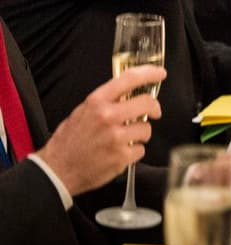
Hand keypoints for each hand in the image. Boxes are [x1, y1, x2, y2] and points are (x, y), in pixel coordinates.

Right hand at [35, 65, 165, 195]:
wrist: (56, 171)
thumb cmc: (68, 141)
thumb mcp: (82, 112)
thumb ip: (106, 101)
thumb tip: (130, 94)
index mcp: (97, 102)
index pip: (130, 79)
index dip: (149, 73)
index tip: (160, 74)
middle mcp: (108, 116)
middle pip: (147, 103)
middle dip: (154, 108)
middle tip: (154, 112)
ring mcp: (116, 137)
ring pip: (146, 129)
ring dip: (140, 134)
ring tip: (125, 139)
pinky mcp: (121, 157)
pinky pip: (140, 150)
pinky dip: (133, 152)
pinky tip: (119, 153)